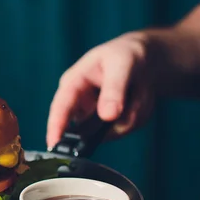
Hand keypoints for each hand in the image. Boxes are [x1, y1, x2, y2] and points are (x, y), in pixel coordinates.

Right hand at [46, 32, 155, 147]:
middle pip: (88, 128)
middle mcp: (79, 104)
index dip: (55, 127)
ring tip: (138, 89)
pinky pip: (126, 129)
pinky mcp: (110, 124)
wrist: (145, 59)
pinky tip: (138, 97)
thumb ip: (114, 89)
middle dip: (115, 119)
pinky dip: (139, 115)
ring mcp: (94, 116)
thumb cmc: (125, 54)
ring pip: (113, 130)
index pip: (60, 108)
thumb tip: (107, 116)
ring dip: (133, 112)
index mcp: (73, 84)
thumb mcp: (121, 64)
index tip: (54, 145)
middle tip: (131, 101)